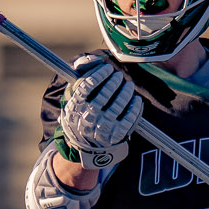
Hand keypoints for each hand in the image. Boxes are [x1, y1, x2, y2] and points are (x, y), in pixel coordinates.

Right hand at [59, 52, 141, 168]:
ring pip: (117, 105)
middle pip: (103, 95)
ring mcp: (102, 127)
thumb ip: (79, 81)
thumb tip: (87, 61)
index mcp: (75, 107)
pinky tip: (136, 100)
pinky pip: (128, 119)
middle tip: (119, 76)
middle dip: (114, 82)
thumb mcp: (73, 101)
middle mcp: (88, 117)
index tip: (107, 68)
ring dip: (125, 92)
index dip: (99, 75)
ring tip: (128, 85)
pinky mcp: (115, 136)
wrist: (85, 148)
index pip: (86, 87)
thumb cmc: (81, 117)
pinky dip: (134, 108)